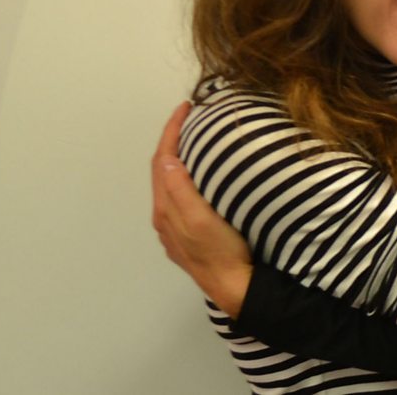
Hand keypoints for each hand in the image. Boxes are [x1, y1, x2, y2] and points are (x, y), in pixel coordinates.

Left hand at [151, 102, 252, 316]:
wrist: (235, 289)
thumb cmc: (221, 252)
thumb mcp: (200, 220)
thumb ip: (181, 191)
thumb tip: (168, 158)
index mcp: (166, 208)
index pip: (163, 159)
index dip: (171, 130)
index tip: (186, 107)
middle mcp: (165, 216)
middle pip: (162, 169)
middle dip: (172, 140)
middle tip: (192, 118)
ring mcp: (175, 228)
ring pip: (170, 184)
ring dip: (178, 158)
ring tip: (197, 140)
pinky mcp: (188, 236)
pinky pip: (179, 197)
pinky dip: (184, 177)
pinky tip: (200, 177)